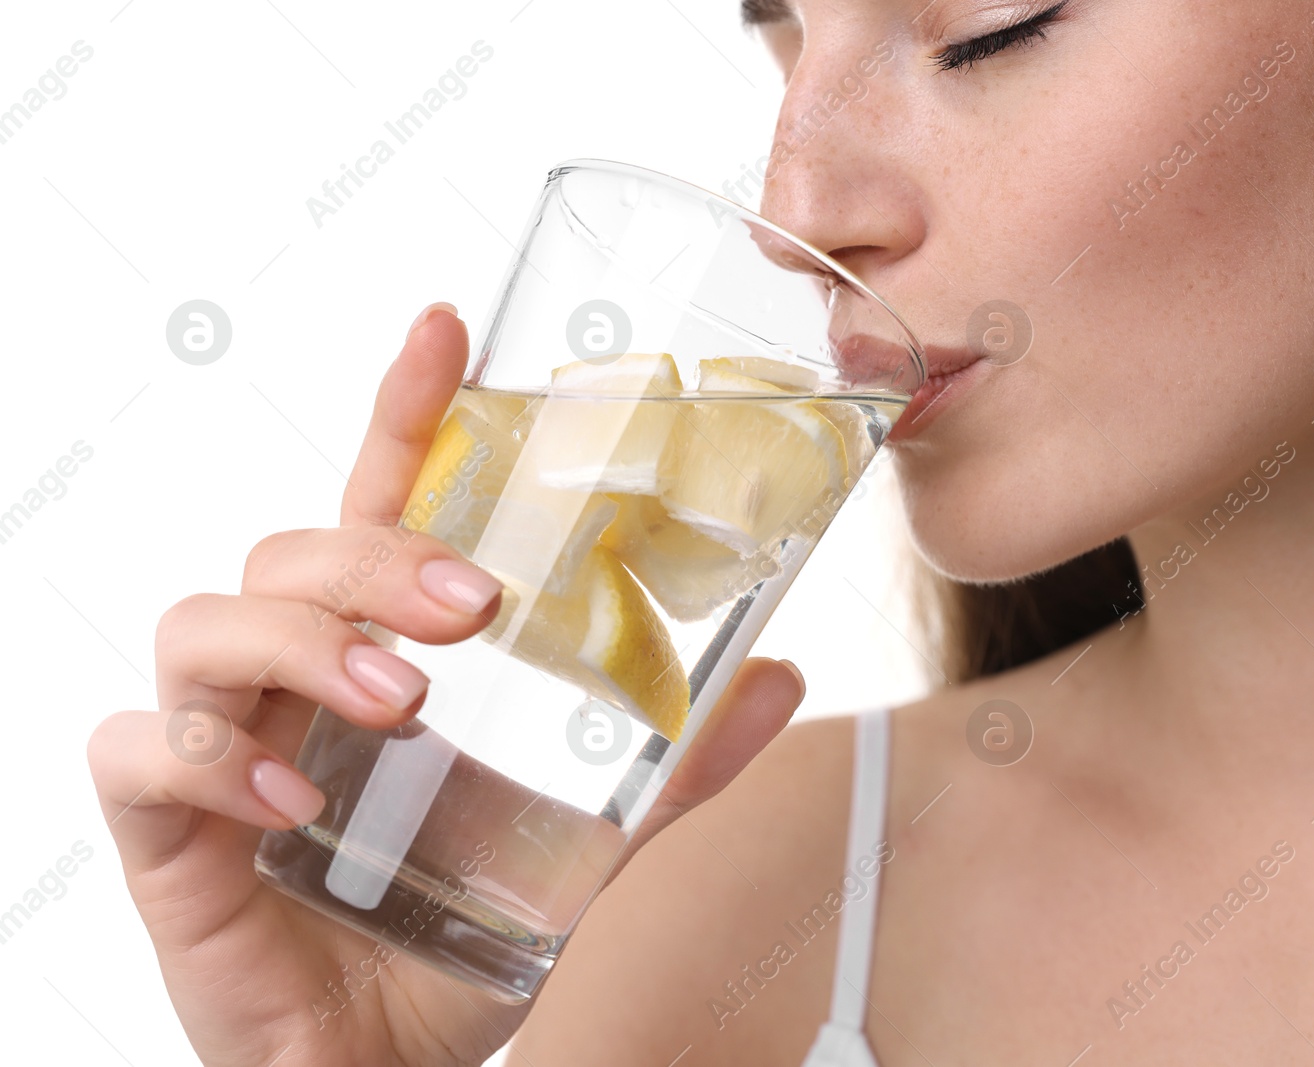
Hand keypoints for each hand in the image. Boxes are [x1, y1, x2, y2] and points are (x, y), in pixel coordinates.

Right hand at [86, 303, 805, 1066]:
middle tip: (473, 607)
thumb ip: (672, 766)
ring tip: (405, 702)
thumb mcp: (585, 841)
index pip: (380, 503)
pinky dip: (214, 760)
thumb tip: (783, 677)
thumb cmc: (460, 936)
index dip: (405, 412)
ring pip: (209, 622)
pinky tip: (300, 800)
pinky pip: (140, 749)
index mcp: (386, 656)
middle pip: (296, 550)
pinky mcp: (163, 824)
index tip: (444, 324)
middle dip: (378, 558)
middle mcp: (296, 681)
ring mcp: (221, 742)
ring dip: (308, 643)